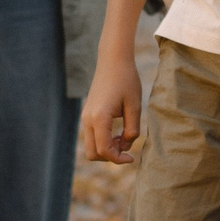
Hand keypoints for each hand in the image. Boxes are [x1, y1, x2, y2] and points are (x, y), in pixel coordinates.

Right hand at [80, 46, 142, 163]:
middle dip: (110, 157)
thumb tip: (125, 147)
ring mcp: (85, 117)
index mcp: (99, 118)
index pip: (104, 150)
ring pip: (91, 146)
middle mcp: (87, 119)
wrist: (113, 61)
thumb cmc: (126, 80)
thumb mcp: (134, 106)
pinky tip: (117, 131)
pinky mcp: (87, 114)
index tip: (132, 158)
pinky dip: (103, 140)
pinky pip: (91, 136)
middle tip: (126, 146)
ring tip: (123, 137)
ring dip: (106, 149)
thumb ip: (132, 130)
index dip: (118, 159)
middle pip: (93, 153)